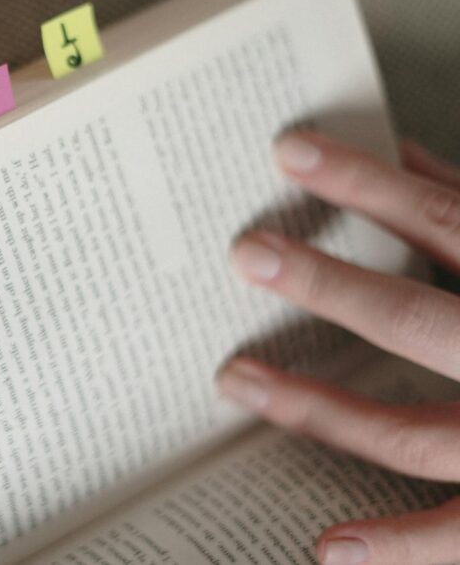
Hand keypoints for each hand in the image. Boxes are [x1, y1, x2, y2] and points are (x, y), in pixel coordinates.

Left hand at [217, 131, 459, 564]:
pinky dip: (401, 548)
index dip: (370, 183)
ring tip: (237, 379)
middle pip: (420, 320)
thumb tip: (406, 154)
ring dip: (320, 410)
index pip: (450, 220)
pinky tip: (328, 546)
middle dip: (329, 286)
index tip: (292, 150)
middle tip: (245, 253)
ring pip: (416, 432)